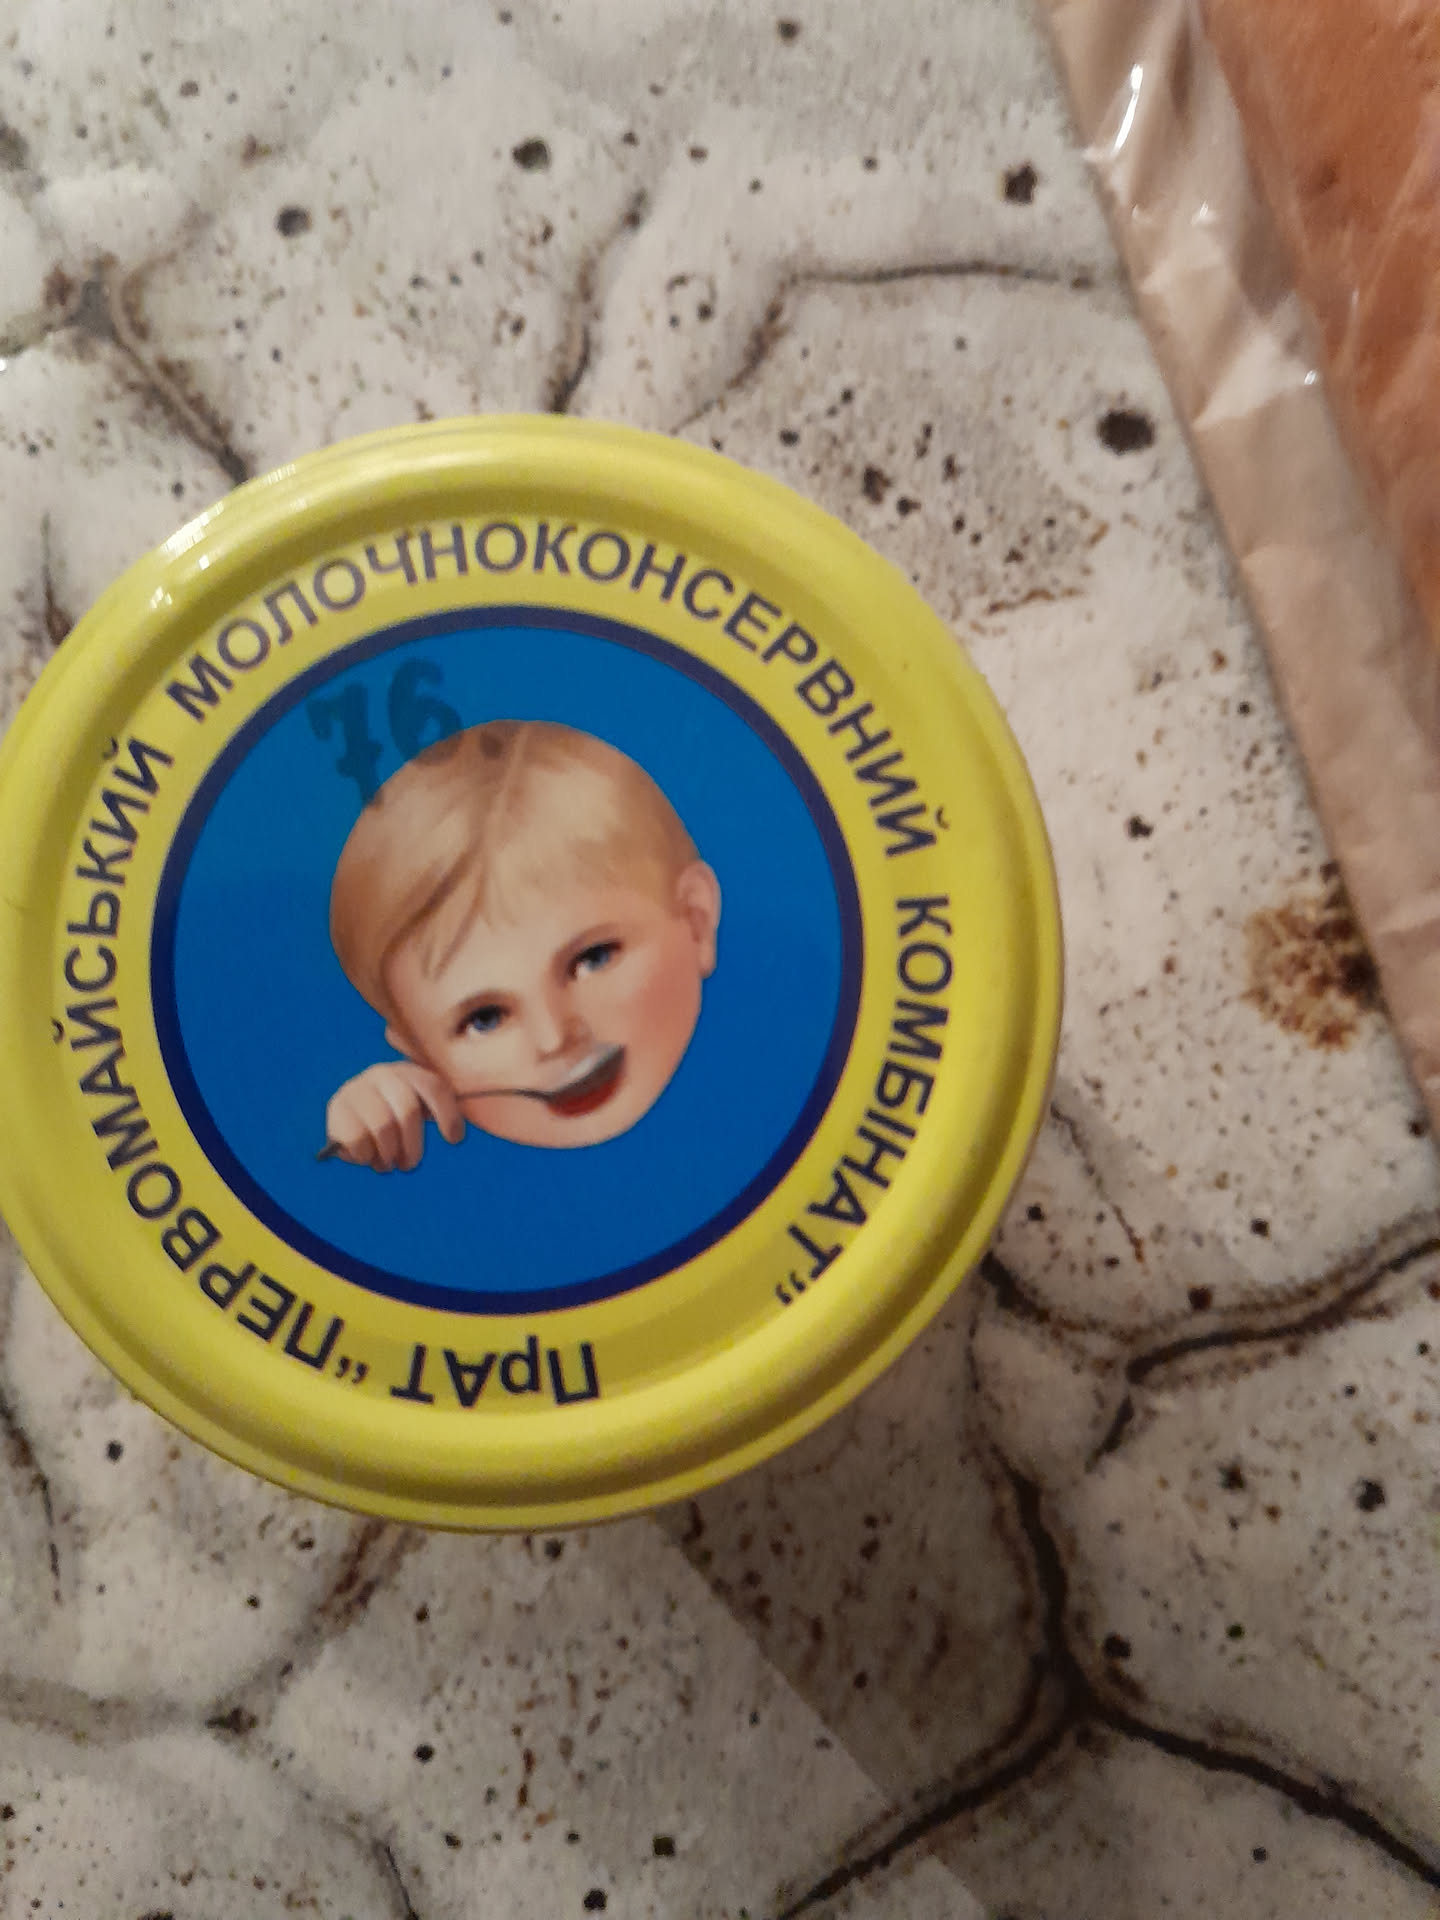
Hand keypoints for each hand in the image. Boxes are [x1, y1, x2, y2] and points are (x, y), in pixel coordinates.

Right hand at [324, 1061, 464, 1171]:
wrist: (351, 1117)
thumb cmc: (392, 1119)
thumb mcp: (415, 1112)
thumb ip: (434, 1115)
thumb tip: (455, 1134)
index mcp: (408, 1072)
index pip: (435, 1088)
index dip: (448, 1115)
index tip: (454, 1140)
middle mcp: (382, 1074)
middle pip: (408, 1110)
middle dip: (413, 1145)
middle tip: (410, 1165)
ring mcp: (358, 1088)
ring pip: (383, 1127)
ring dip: (389, 1154)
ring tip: (387, 1165)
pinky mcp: (337, 1107)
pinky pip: (358, 1138)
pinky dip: (365, 1155)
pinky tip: (366, 1157)